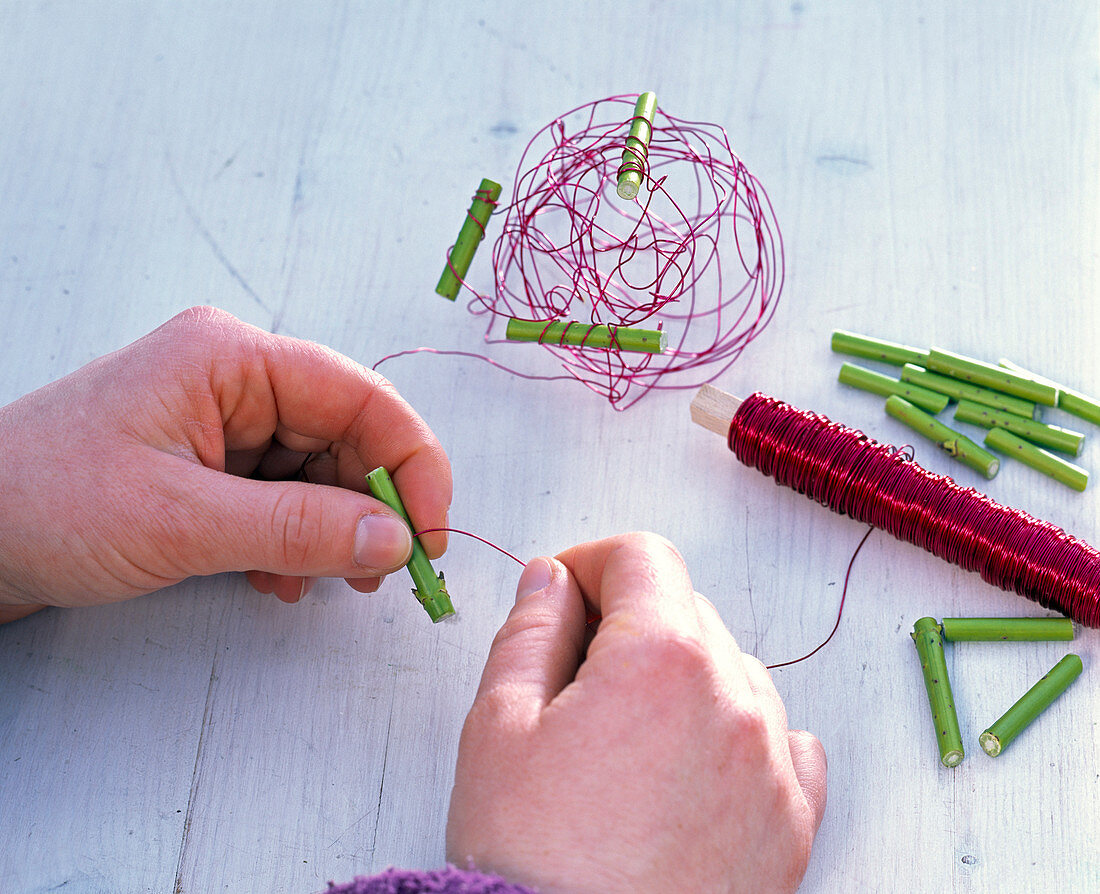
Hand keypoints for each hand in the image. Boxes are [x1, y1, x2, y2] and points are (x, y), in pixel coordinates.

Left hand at [0, 306, 450, 620]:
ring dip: (334, 530)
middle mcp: (235, 378)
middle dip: (372, 505)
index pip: (361, 396)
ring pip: (321, 469)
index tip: (429, 536)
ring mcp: (221, 418)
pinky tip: (278, 577)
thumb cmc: (44, 503)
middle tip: (384, 574)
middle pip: (348, 433)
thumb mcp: (181, 522)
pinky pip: (284, 493)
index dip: (412, 464)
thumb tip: (396, 541)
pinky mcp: (210, 459)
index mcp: (232, 358)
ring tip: (319, 581)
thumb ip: (299, 529)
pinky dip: (296, 538)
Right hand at [447, 532, 825, 893]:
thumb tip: (552, 579)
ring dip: (685, 677)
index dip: (591, 564)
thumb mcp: (498, 727)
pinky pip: (787, 745)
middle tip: (577, 677)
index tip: (565, 595)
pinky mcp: (793, 828)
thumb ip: (531, 630)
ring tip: (629, 738)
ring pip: (735, 673)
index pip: (643, 558)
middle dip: (630, 623)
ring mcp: (774, 768)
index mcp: (661, 661)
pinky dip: (741, 736)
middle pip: (688, 611)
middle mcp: (734, 702)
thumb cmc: (529, 864)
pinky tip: (693, 766)